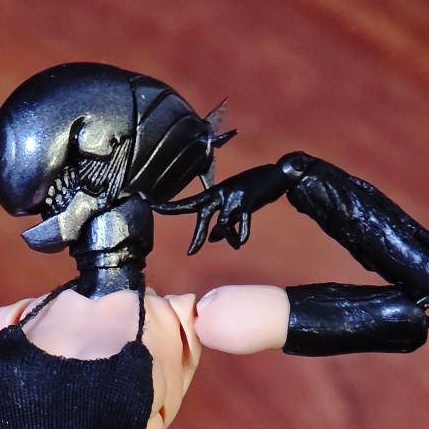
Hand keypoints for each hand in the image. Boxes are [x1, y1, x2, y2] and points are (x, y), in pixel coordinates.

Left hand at [156, 161, 294, 254]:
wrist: (278, 175)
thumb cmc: (253, 192)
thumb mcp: (233, 208)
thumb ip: (221, 222)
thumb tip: (211, 238)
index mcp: (213, 194)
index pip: (187, 202)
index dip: (169, 206)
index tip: (150, 204)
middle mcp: (220, 192)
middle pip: (202, 214)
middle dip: (197, 235)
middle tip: (191, 253)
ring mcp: (233, 195)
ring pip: (222, 222)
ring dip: (227, 236)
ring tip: (235, 243)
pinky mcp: (248, 199)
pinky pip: (240, 223)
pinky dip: (240, 235)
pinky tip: (240, 242)